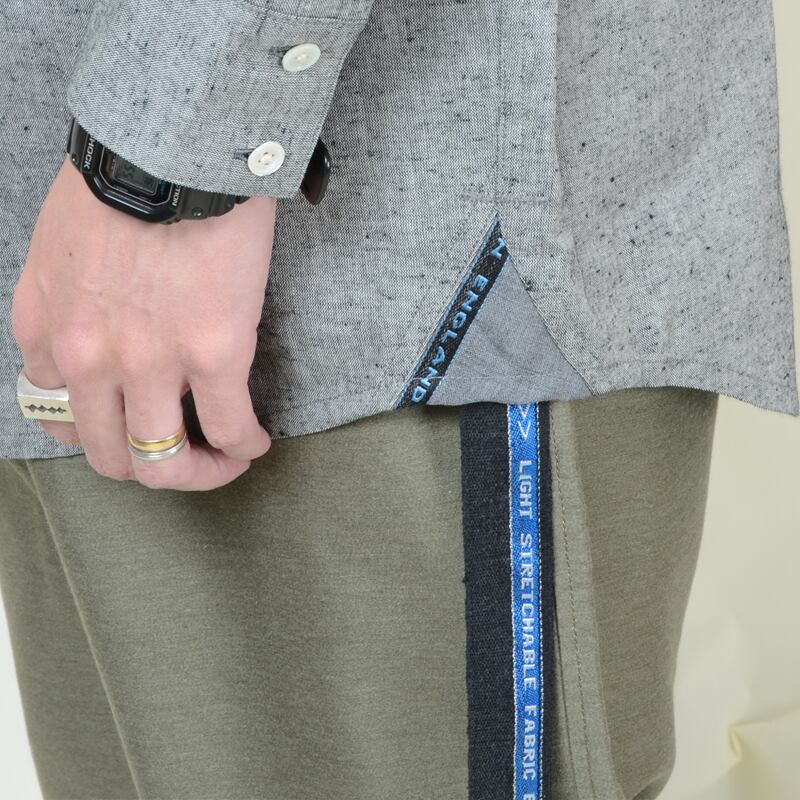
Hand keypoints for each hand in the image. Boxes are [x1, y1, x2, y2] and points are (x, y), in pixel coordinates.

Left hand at [11, 157, 273, 489]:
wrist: (171, 142)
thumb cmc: (122, 178)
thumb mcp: (59, 248)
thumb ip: (66, 305)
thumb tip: (106, 336)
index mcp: (46, 330)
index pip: (58, 417)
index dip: (101, 433)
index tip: (132, 425)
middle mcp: (89, 359)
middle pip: (110, 458)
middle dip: (149, 470)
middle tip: (183, 458)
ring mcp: (150, 363)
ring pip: (165, 463)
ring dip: (200, 473)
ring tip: (227, 459)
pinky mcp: (213, 354)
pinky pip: (230, 428)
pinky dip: (244, 446)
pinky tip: (257, 440)